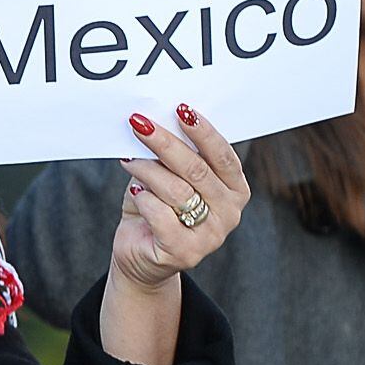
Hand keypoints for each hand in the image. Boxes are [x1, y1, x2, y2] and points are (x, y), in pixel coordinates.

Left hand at [110, 105, 248, 291]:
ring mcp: (211, 236)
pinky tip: (135, 193)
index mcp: (235, 190)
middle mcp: (230, 213)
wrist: (140, 254)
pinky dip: (143, 199)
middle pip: (197, 170)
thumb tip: (154, 123)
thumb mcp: (167, 178)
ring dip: (147, 170)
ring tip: (129, 160)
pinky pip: (160, 215)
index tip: (181, 109)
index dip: (203, 132)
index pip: (223, 156)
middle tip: (139, 124)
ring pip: (176, 190)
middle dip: (165, 143)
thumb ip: (171, 157)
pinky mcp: (185, 252)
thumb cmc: (155, 209)